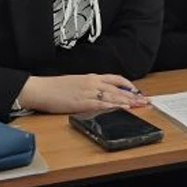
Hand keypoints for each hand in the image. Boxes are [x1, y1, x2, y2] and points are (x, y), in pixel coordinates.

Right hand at [17, 74, 146, 113]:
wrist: (40, 89)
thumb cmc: (55, 87)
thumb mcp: (76, 82)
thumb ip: (89, 85)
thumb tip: (99, 91)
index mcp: (91, 77)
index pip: (115, 79)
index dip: (128, 84)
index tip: (137, 90)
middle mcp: (92, 83)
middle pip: (118, 89)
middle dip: (134, 96)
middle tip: (146, 100)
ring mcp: (88, 93)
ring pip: (114, 97)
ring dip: (129, 102)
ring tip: (140, 105)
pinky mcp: (82, 103)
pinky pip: (102, 105)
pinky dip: (115, 107)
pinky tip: (124, 109)